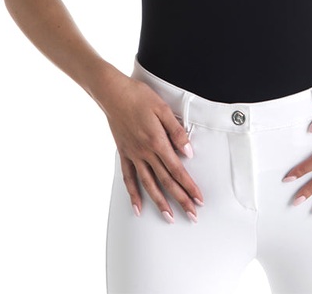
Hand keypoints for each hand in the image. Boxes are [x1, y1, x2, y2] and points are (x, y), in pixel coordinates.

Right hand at [97, 68, 204, 223]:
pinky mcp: (124, 153)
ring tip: (169, 218)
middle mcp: (145, 152)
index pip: (177, 170)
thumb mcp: (162, 108)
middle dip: (181, 200)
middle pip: (166, 181)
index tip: (199, 199)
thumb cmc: (139, 96)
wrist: (112, 93)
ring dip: (160, 203)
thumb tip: (188, 151)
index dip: (189, 186)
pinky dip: (133, 194)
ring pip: (148, 184)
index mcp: (157, 141)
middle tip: (192, 216)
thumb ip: (176, 131)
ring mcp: (133, 155)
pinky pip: (128, 178)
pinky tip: (138, 207)